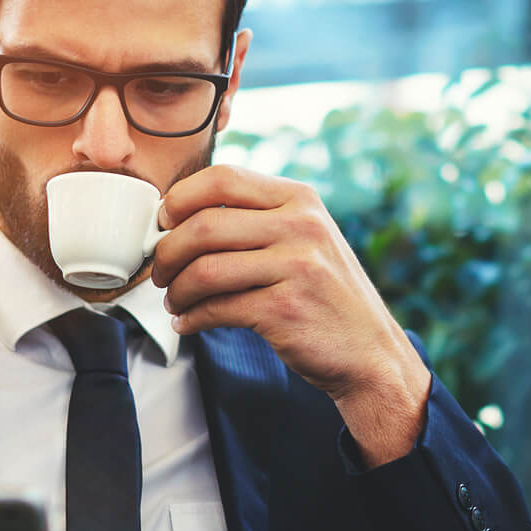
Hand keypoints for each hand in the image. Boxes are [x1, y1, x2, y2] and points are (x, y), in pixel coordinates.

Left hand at [151, 165, 429, 464]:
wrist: (371, 352)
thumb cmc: (326, 295)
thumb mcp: (307, 239)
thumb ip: (259, 218)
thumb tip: (180, 216)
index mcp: (301, 198)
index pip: (222, 177)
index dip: (180, 198)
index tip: (163, 223)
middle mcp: (301, 225)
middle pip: (203, 224)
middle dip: (167, 252)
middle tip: (159, 272)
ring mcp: (296, 267)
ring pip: (204, 269)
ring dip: (175, 290)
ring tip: (173, 301)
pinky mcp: (285, 309)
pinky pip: (216, 308)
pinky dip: (191, 318)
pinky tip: (188, 323)